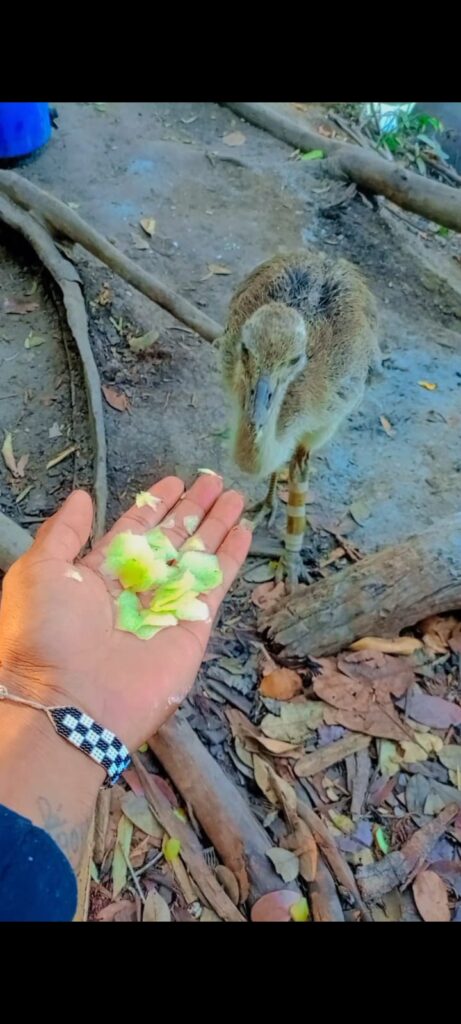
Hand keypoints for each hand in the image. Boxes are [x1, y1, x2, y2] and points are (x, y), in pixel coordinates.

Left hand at [0, 475, 250, 749]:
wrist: (71, 700)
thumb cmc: (45, 633)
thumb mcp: (39, 571)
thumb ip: (64, 532)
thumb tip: (83, 497)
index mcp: (98, 574)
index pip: (134, 531)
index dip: (155, 505)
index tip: (176, 480)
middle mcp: (135, 589)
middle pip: (171, 540)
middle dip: (193, 510)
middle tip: (215, 480)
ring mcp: (166, 607)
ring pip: (197, 557)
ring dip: (217, 526)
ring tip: (236, 495)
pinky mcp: (193, 627)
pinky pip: (215, 585)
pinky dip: (231, 557)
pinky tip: (244, 530)